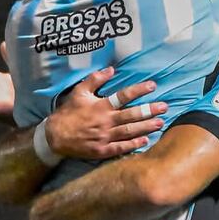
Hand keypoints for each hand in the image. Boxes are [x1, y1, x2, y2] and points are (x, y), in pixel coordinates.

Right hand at [46, 66, 167, 159]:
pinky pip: (121, 147)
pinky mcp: (102, 150)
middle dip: (149, 110)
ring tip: (160, 122)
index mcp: (100, 106)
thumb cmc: (68, 113)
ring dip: (146, 127)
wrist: (54, 137)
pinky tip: (145, 141)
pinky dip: (133, 144)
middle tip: (165, 107)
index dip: (139, 90)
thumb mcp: (79, 92)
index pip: (123, 96)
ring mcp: (104, 137)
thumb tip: (111, 69)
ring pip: (129, 131)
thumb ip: (95, 80)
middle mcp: (105, 121)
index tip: (153, 85)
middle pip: (131, 115)